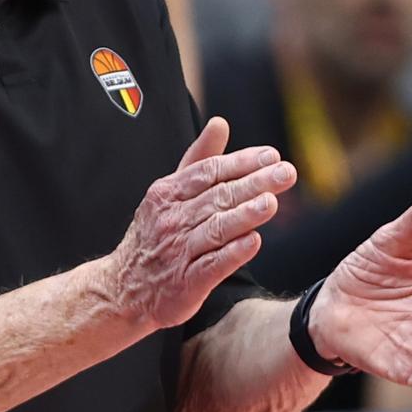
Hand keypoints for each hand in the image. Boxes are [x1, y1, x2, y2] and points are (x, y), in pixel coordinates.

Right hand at [104, 117, 295, 330]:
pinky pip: (212, 265)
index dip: (242, 162)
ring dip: (245, 215)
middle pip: (218, 196)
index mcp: (167, 193)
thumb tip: (220, 123)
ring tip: (272, 203)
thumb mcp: (169, 193)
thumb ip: (198, 158)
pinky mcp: (186, 283)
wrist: (125, 289)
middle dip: (254, 183)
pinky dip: (234, 253)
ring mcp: (178, 252)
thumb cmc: (156, 234)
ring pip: (216, 229)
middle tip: (286, 173)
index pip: (210, 171)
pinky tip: (254, 242)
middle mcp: (172, 219)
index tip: (272, 155)